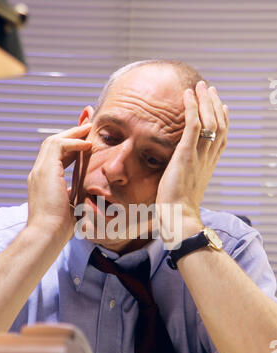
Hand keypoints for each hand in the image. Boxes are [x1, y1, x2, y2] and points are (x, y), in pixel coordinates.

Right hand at [27, 124, 91, 242]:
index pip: (57, 157)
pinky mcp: (45, 171)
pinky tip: (87, 145)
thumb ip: (76, 195)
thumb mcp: (71, 206)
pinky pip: (58, 146)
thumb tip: (90, 192)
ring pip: (53, 141)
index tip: (86, 142)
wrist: (48, 234)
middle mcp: (39, 173)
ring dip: (72, 134)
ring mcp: (39, 171)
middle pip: (53, 144)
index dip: (71, 147)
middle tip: (88, 125)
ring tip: (89, 128)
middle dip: (71, 134)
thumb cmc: (61, 228)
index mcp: (44, 181)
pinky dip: (73, 142)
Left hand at [156, 81, 228, 238]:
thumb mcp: (185, 187)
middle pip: (219, 125)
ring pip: (209, 121)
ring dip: (205, 100)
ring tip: (201, 86)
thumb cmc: (178, 208)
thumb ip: (186, 174)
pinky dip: (191, 107)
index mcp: (209, 165)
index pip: (221, 138)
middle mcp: (208, 158)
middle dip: (215, 104)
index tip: (222, 106)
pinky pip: (193, 125)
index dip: (223, 120)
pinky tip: (188, 94)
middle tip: (210, 89)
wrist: (179, 217)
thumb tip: (178, 170)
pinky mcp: (187, 154)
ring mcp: (199, 156)